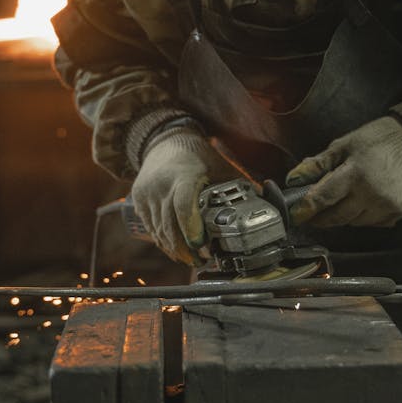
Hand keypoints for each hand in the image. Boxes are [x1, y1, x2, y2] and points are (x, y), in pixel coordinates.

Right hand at [132, 131, 233, 262]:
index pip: (184, 206)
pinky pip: (151, 228)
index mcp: (183, 175)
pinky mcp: (138, 200)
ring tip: (191, 260)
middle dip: (186, 248)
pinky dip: (163, 242)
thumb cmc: (197, 155)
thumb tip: (263, 204)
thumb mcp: (219, 166)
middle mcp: (161, 184)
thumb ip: (237, 186)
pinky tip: (175, 250)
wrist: (163, 141)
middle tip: (201, 261)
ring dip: (175, 249)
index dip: (192, 229)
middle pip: (170, 225)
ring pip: (159, 231)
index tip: (202, 246)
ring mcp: (147, 193)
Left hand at [285, 115, 401, 227]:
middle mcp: (372, 194)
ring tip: (342, 199)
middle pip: (337, 217)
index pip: (323, 198)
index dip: (305, 210)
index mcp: (355, 173)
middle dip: (320, 217)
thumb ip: (318, 164)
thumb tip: (293, 179)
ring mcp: (387, 206)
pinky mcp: (399, 212)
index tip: (294, 215)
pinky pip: (372, 224)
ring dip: (343, 215)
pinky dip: (362, 216)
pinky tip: (363, 201)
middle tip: (311, 212)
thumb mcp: (344, 144)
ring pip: (354, 223)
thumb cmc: (377, 139)